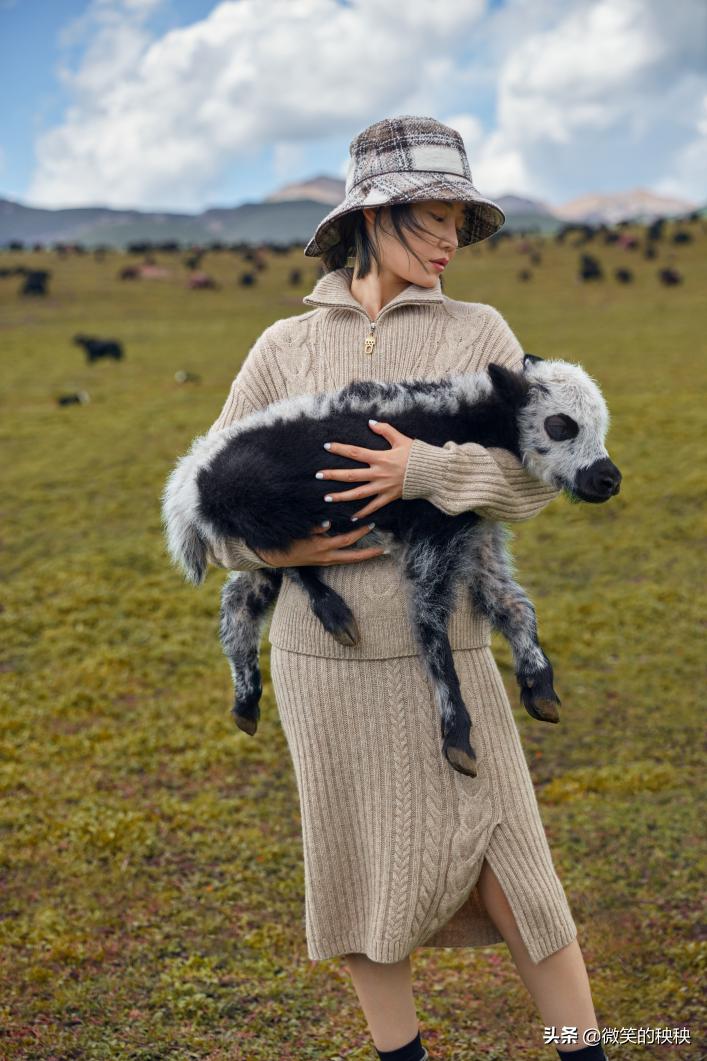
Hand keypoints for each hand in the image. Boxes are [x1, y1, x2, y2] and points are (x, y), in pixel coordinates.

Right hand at [253, 520, 385, 566]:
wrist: (275, 557)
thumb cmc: (287, 540)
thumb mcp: (299, 531)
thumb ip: (314, 527)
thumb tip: (327, 523)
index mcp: (323, 548)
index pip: (347, 540)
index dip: (360, 533)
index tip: (372, 525)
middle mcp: (326, 557)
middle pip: (353, 557)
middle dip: (369, 554)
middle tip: (384, 550)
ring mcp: (324, 562)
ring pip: (348, 561)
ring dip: (361, 556)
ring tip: (374, 552)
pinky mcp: (322, 562)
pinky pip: (340, 559)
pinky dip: (350, 555)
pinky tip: (356, 551)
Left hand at [314, 419, 413, 520]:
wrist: (432, 473)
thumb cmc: (417, 455)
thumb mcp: (402, 439)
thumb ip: (385, 430)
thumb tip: (371, 423)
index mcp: (380, 458)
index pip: (355, 452)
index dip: (340, 449)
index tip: (326, 446)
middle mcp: (378, 473)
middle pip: (351, 475)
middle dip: (333, 475)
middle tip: (318, 475)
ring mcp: (383, 487)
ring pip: (358, 493)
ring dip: (342, 496)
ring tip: (327, 497)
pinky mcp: (389, 497)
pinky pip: (374, 506)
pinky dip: (363, 512)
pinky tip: (352, 516)